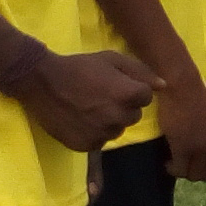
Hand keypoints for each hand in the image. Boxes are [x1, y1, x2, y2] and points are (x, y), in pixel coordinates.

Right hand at [8, 48, 157, 151]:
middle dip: (123, 106)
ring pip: (118, 130)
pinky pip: (100, 141)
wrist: (41, 81)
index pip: (146, 98)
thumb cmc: (79, 67)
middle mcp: (119, 117)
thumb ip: (141, 72)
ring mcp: (102, 134)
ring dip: (110, 121)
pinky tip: (81, 119)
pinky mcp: (87, 146)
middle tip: (101, 96)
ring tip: (90, 108)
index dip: (132, 90)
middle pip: (134, 116)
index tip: (115, 85)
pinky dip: (94, 133)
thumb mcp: (112, 59)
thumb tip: (163, 86)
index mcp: (129, 95)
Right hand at [160, 79, 205, 182]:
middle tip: (182, 165)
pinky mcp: (183, 147)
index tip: (196, 165)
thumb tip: (205, 152)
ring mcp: (200, 148)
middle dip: (194, 173)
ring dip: (182, 172)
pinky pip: (179, 170)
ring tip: (173, 163)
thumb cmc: (193, 98)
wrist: (181, 87)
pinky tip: (167, 163)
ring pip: (193, 175)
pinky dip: (172, 170)